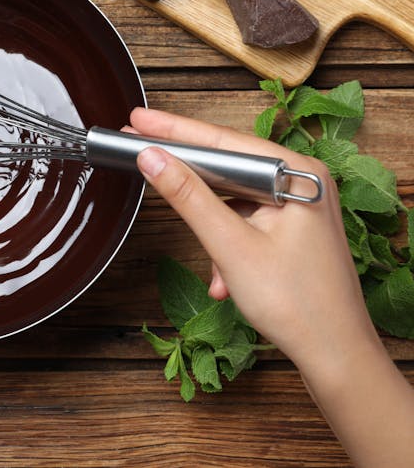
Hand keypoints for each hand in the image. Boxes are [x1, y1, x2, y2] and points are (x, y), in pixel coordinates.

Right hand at [129, 107, 377, 370]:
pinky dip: (227, 247)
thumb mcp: (230, 245)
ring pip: (233, 199)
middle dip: (187, 177)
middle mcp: (302, 182)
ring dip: (211, 229)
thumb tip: (153, 158)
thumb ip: (187, 197)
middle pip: (228, 165)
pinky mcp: (293, 229)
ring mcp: (299, 206)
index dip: (175, 130)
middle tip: (143, 152)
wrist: (335, 354)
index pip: (224, 141)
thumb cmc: (298, 303)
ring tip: (212, 265)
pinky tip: (225, 279)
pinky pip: (246, 222)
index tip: (139, 121)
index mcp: (297, 173)